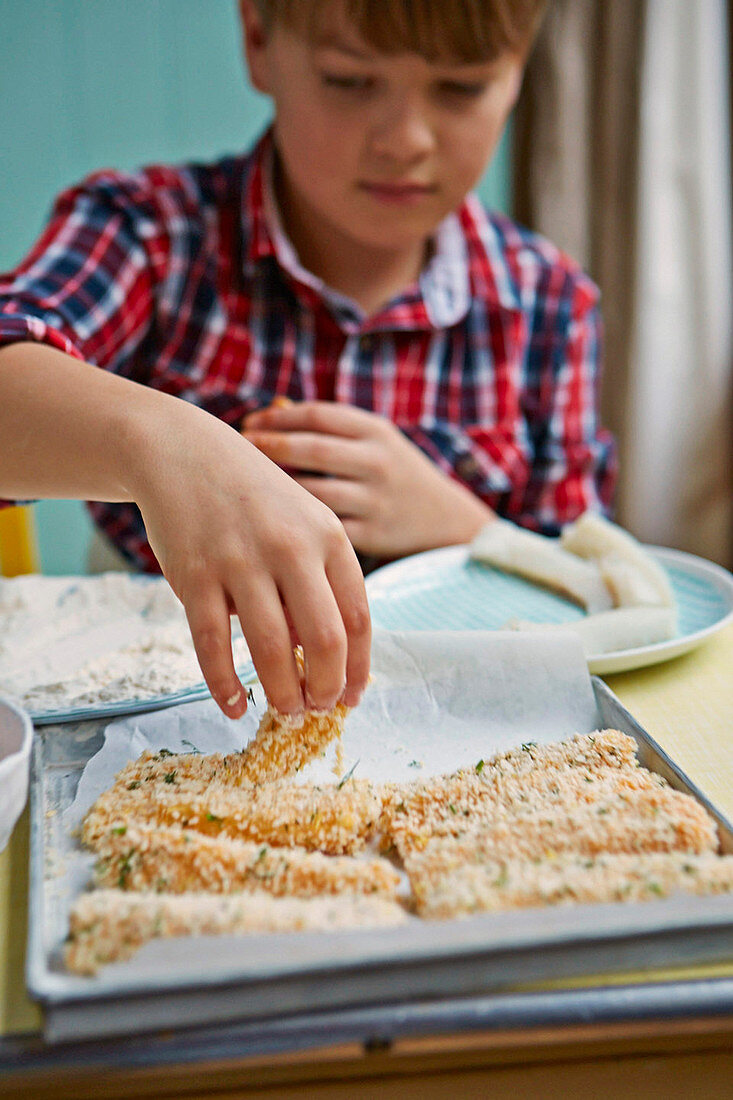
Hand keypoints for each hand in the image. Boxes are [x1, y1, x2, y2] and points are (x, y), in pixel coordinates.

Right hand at [135, 404, 370, 718]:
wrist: (185, 454)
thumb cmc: (255, 500)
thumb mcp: (304, 525)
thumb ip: (321, 583)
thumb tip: (329, 660)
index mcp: (329, 538)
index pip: (358, 618)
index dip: (358, 667)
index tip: (352, 697)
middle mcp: (291, 549)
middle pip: (323, 639)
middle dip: (325, 688)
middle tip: (316, 709)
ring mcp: (241, 561)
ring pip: (270, 649)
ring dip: (281, 693)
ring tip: (284, 711)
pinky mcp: (195, 574)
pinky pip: (213, 644)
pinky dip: (224, 684)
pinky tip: (233, 705)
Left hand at [242, 402, 492, 557]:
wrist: (445, 521)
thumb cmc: (392, 473)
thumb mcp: (372, 441)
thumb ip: (327, 427)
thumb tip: (271, 409)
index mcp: (376, 431)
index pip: (316, 415)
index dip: (276, 418)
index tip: (249, 424)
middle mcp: (378, 462)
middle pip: (311, 449)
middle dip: (269, 446)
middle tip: (238, 450)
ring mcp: (376, 500)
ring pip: (313, 490)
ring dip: (276, 486)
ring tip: (249, 484)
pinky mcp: (371, 535)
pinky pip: (322, 526)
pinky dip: (294, 521)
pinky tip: (272, 518)